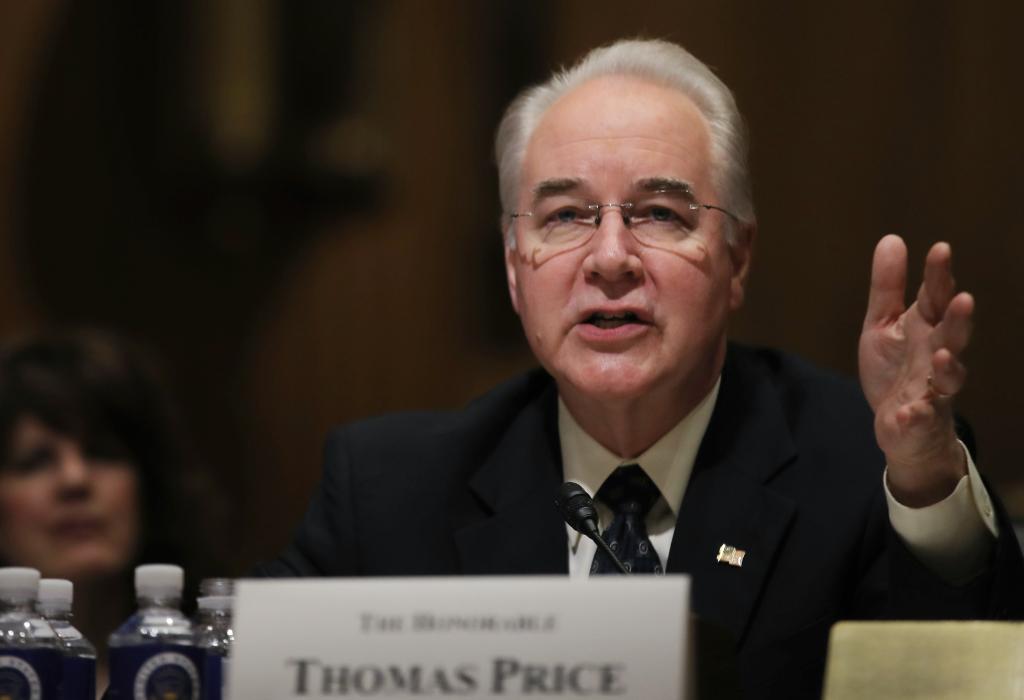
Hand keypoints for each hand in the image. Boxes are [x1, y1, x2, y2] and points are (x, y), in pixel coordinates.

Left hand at [859, 235, 972, 506]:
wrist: (903, 427)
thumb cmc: (896, 370)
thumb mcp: (883, 324)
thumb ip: (888, 288)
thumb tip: (892, 239)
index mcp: (926, 328)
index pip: (935, 298)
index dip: (939, 276)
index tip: (940, 249)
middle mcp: (936, 355)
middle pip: (952, 335)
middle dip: (958, 319)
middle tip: (962, 299)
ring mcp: (933, 389)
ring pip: (949, 377)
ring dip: (948, 366)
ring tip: (943, 354)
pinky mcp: (920, 418)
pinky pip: (922, 417)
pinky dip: (918, 415)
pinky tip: (911, 411)